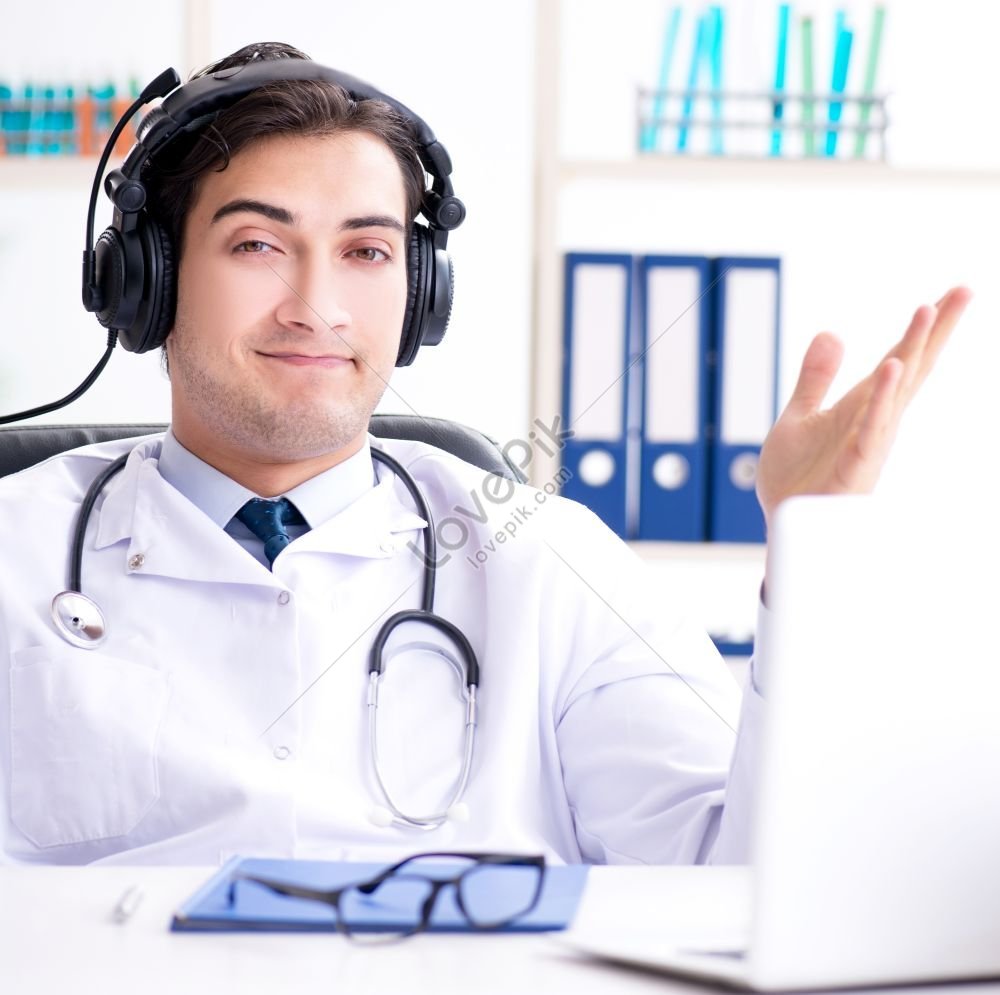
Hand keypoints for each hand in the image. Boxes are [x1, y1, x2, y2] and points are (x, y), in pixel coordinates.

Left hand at [755, 286, 971, 530]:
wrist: (783, 522)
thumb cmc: (796, 477)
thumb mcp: (800, 416)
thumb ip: (816, 378)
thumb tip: (830, 332)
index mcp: (861, 406)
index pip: (899, 360)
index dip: (923, 329)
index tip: (951, 294)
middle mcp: (873, 420)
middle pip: (910, 368)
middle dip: (935, 331)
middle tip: (964, 290)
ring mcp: (868, 442)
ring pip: (897, 391)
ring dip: (911, 351)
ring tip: (928, 309)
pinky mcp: (855, 465)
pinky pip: (872, 428)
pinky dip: (883, 400)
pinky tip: (891, 368)